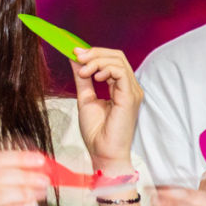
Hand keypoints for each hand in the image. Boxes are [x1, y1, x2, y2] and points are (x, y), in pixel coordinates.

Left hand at [71, 47, 141, 172]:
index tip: (73, 52)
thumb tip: (75, 59)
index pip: (111, 60)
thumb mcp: (85, 98)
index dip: (93, 53)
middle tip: (77, 56)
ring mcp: (132, 91)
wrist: (102, 153)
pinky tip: (93, 77)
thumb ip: (82, 78)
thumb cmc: (97, 132)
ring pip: (118, 60)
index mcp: (119, 87)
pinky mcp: (130, 96)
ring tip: (83, 72)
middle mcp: (129, 87)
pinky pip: (120, 72)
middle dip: (94, 53)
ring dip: (96, 60)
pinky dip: (104, 69)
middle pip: (116, 56)